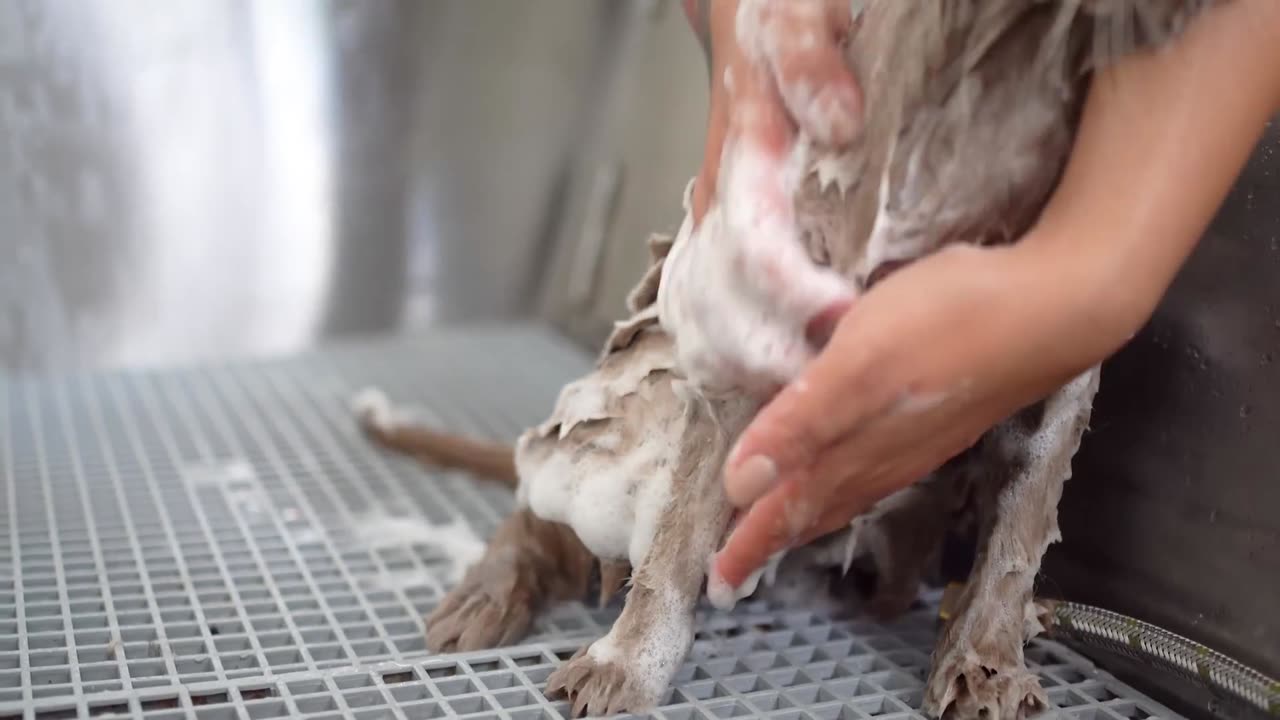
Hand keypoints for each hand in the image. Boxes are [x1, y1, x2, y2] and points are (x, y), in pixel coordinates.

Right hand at [661, 0, 862, 394]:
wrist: (749, 19)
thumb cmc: (782, 17)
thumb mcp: (803, 15)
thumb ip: (813, 64)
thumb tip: (836, 124)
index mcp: (741, 156)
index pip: (755, 246)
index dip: (796, 293)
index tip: (843, 317)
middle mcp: (714, 202)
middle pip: (716, 307)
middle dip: (766, 357)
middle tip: (824, 388)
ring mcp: (707, 225)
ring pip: (695, 321)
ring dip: (738, 369)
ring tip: (791, 402)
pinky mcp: (711, 239)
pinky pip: (695, 312)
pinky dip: (718, 356)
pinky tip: (752, 380)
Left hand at [710, 241, 1129, 589]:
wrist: (1056, 307)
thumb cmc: (952, 323)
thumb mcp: (859, 366)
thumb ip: (800, 426)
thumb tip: (740, 488)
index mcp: (853, 448)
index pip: (787, 509)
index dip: (748, 544)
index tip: (716, 582)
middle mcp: (884, 457)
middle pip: (816, 509)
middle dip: (773, 537)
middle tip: (739, 564)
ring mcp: (917, 440)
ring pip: (848, 492)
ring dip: (808, 511)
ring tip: (782, 525)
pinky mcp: (941, 416)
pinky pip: (876, 469)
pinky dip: (844, 481)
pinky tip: (849, 465)